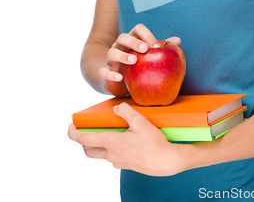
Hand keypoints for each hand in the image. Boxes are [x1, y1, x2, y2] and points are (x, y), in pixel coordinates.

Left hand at [68, 102, 185, 175]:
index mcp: (111, 142)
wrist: (165, 161)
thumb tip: (116, 108)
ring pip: (101, 154)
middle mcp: (111, 154)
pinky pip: (113, 157)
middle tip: (84, 131)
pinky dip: (111, 149)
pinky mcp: (125, 165)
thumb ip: (125, 111)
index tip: (69, 126)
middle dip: (83, 142)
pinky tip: (123, 141)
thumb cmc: (153, 142)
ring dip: (98, 145)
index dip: (73, 133)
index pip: (84, 139)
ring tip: (106, 133)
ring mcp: (117, 161)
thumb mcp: (140, 121)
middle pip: (88, 150)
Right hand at [98, 24, 180, 94]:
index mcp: (132, 39)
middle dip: (134, 42)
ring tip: (134, 61)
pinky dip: (110, 74)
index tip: (156, 46)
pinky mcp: (105, 71)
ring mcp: (111, 58)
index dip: (147, 35)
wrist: (119, 81)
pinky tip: (119, 78)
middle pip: (123, 37)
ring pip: (112, 52)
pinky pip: (103, 71)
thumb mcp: (149, 56)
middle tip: (145, 49)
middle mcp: (120, 46)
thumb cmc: (138, 65)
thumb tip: (178, 40)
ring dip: (123, 56)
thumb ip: (162, 47)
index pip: (137, 29)